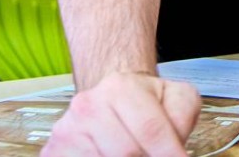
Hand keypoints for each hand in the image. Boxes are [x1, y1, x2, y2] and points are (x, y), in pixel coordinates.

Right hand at [43, 72, 200, 156]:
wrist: (110, 97)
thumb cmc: (144, 101)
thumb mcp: (175, 97)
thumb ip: (182, 117)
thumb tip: (175, 147)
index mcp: (121, 89)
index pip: (151, 130)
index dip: (168, 153)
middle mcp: (90, 106)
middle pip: (127, 152)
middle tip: (149, 153)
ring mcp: (68, 129)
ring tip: (133, 152)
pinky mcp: (55, 150)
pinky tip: (109, 153)